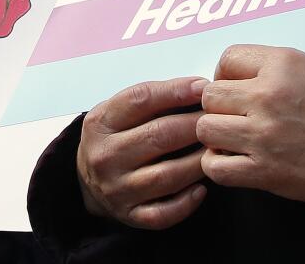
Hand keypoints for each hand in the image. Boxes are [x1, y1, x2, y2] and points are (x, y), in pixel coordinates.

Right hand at [76, 76, 208, 229]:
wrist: (85, 179)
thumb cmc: (114, 138)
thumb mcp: (119, 111)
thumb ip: (153, 100)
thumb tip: (199, 89)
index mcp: (101, 123)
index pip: (140, 99)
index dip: (175, 91)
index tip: (203, 88)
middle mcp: (105, 156)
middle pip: (158, 136)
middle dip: (195, 125)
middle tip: (218, 119)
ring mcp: (117, 189)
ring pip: (166, 175)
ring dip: (198, 162)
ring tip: (217, 150)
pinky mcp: (129, 215)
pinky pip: (163, 213)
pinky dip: (185, 202)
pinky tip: (201, 188)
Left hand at [197, 44, 304, 204]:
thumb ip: (274, 70)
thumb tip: (238, 78)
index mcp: (281, 64)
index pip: (227, 59)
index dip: (225, 76)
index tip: (234, 90)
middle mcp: (268, 95)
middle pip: (210, 96)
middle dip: (219, 108)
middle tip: (234, 118)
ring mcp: (264, 133)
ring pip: (206, 129)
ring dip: (216, 137)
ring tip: (234, 142)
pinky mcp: (266, 171)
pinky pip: (217, 167)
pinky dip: (220, 167)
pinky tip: (236, 163)